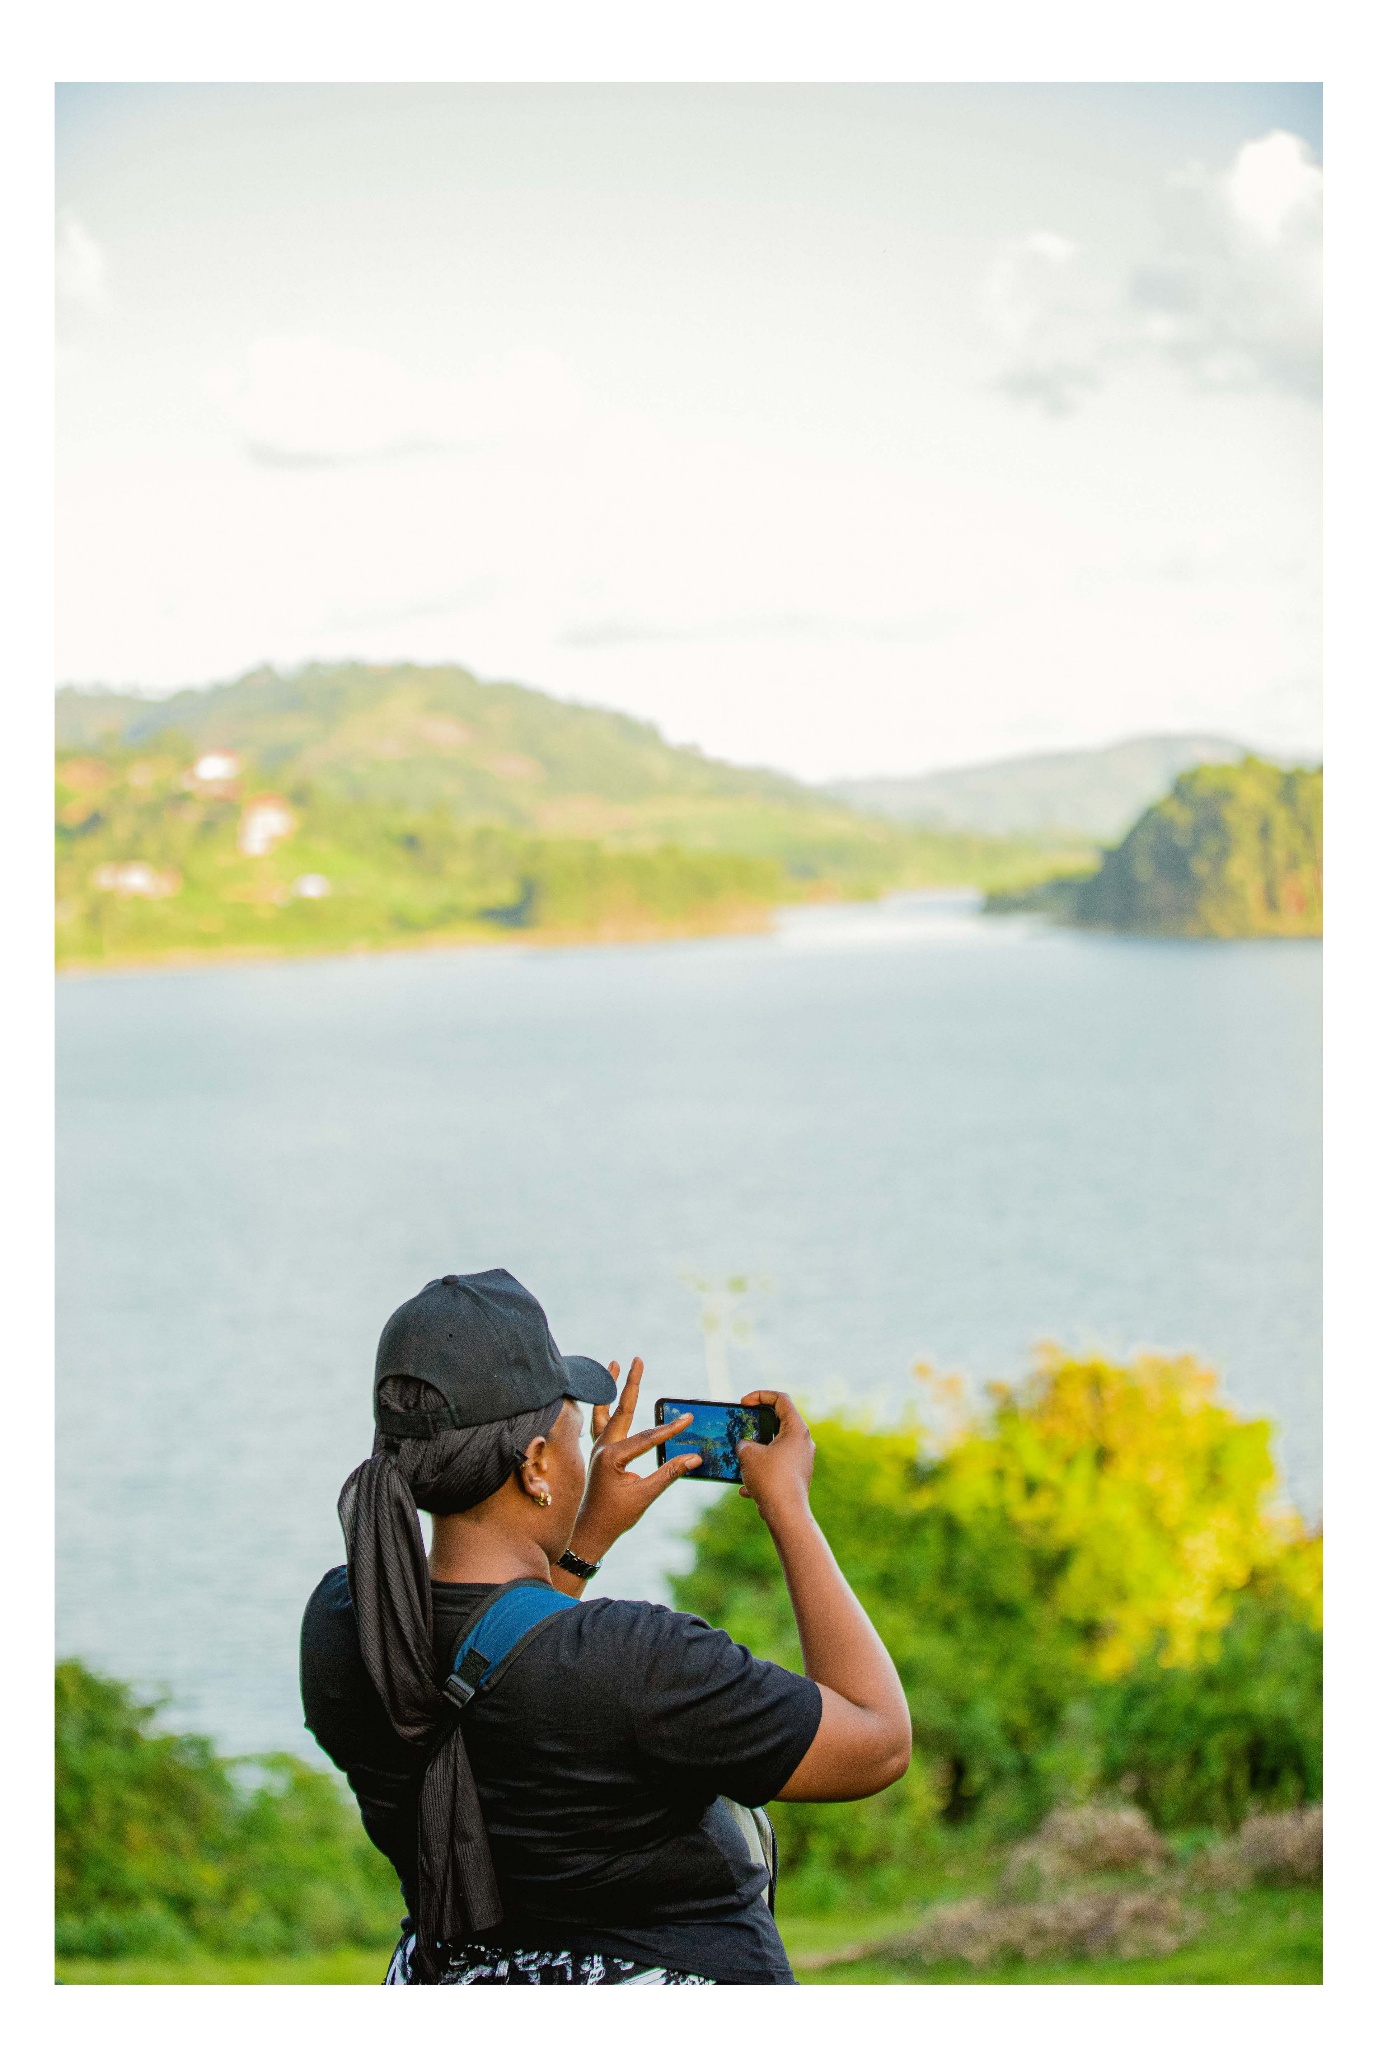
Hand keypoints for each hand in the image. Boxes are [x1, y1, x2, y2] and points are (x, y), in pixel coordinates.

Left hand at [567, 1358, 700, 1562]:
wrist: (590, 1531)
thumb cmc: (616, 1516)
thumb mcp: (645, 1496)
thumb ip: (670, 1473)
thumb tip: (695, 1457)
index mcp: (611, 1457)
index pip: (646, 1437)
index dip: (670, 1429)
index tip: (688, 1418)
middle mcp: (601, 1447)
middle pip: (620, 1409)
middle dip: (631, 1384)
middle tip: (637, 1359)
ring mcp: (597, 1448)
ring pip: (604, 1410)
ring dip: (610, 1387)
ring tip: (613, 1364)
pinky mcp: (598, 1452)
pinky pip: (599, 1421)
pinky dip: (603, 1405)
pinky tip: (606, 1396)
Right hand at [735, 1390, 814, 1522]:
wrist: (786, 1514)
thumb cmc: (770, 1479)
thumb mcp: (748, 1454)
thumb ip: (744, 1443)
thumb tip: (746, 1447)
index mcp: (797, 1429)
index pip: (781, 1399)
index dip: (760, 1395)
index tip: (743, 1403)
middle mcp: (804, 1443)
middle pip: (780, 1423)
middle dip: (757, 1425)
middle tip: (742, 1427)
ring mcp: (802, 1461)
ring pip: (776, 1448)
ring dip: (757, 1452)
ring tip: (741, 1459)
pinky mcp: (798, 1477)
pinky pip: (777, 1468)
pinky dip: (761, 1473)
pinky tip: (746, 1489)